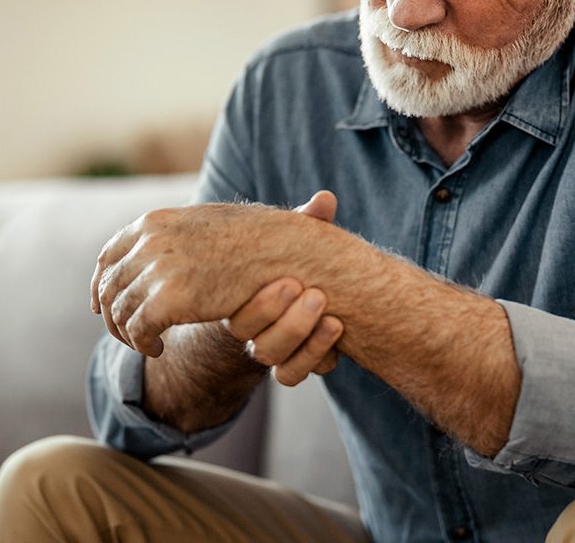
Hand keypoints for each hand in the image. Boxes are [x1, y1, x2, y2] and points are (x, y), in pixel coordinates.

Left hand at [90, 190, 343, 360]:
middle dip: (111, 314)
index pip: (110, 255)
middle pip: (109, 287)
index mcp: (155, 222)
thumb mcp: (214, 221)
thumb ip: (182, 231)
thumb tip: (160, 238)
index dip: (101, 283)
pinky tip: (159, 349)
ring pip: (120, 313)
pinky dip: (143, 344)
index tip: (102, 303)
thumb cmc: (261, 237)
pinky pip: (138, 330)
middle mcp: (150, 242)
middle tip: (126, 333)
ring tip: (148, 344)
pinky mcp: (169, 300)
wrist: (285, 251)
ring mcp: (158, 270)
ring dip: (128, 334)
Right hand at [223, 192, 343, 384]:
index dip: (264, 306)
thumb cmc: (283, 261)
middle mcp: (248, 328)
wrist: (290, 293)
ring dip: (306, 343)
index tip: (294, 282)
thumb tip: (326, 199)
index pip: (238, 314)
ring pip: (277, 362)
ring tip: (334, 320)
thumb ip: (303, 223)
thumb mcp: (289, 240)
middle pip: (256, 341)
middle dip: (288, 322)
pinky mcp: (290, 363)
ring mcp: (268, 348)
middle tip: (315, 296)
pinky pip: (292, 376)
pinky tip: (337, 334)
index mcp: (239, 297)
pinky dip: (316, 359)